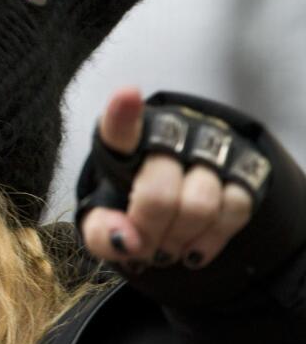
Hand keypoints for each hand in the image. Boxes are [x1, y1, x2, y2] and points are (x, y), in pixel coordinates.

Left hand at [79, 87, 253, 271]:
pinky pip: (234, 210)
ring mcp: (211, 149)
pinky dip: (208, 241)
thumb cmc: (131, 203)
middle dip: (148, 231)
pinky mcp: (244, 168)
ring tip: (163, 248)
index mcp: (125, 141)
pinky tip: (190, 248)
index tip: (127, 95)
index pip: (121, 126)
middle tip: (141, 246)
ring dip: (178, 240)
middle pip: (159, 193)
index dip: (123, 113)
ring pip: (200, 205)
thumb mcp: (105, 220)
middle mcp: (170, 135)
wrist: (173, 197)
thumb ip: (100, 233)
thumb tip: (127, 241)